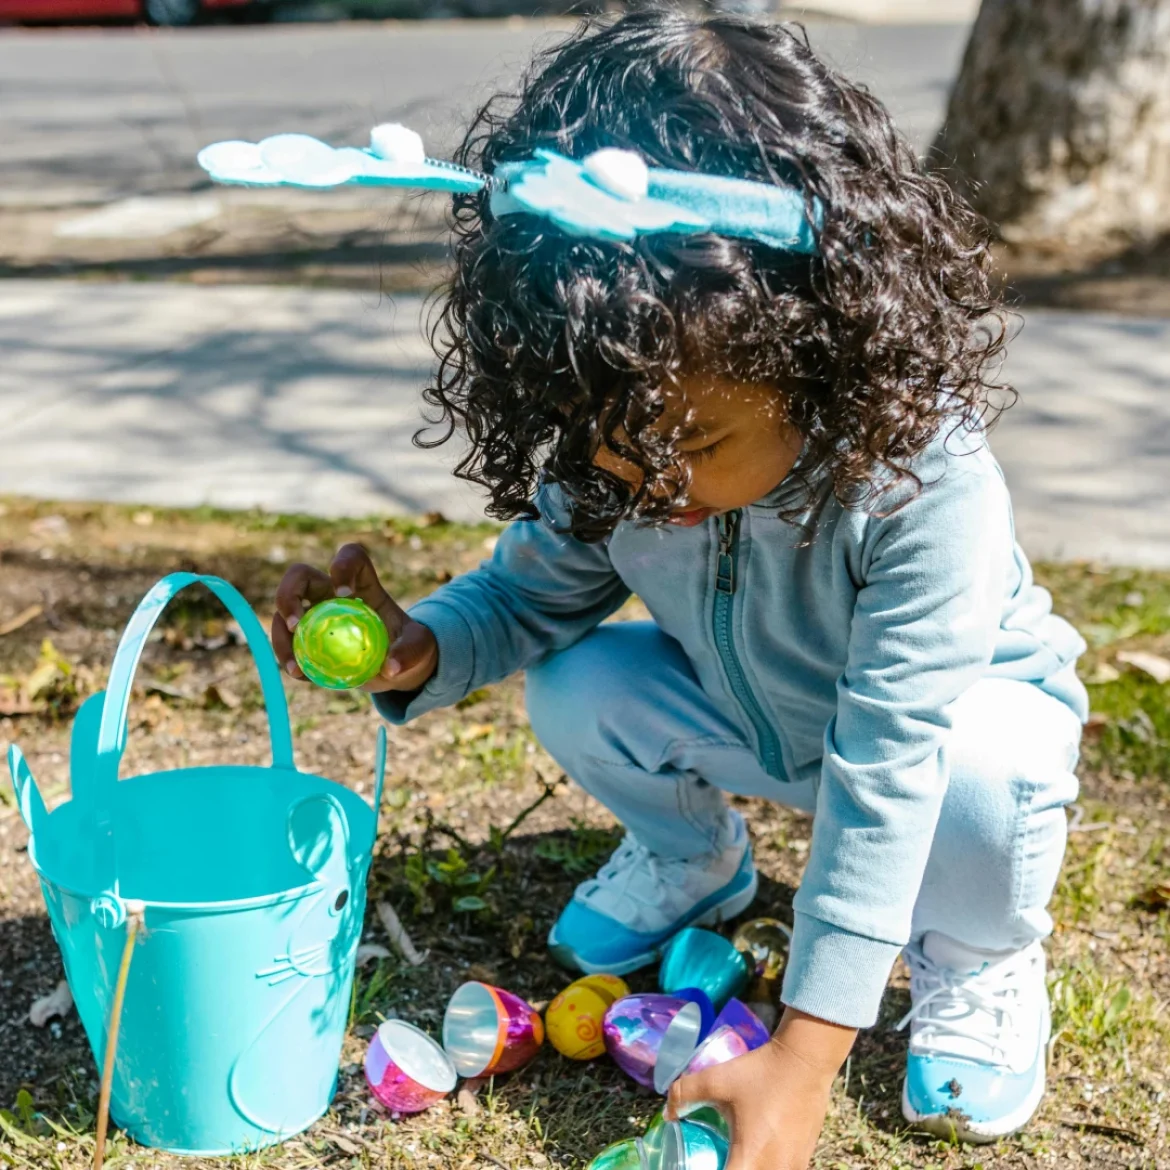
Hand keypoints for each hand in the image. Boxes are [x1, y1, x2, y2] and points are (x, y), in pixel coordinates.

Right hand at [272, 543, 438, 692]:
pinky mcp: (307, 640)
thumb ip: (410, 652)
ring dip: (281, 635)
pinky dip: (287, 658)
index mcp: (363, 584)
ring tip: (294, 666)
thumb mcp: (420, 648)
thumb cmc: (410, 647)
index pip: (351, 558)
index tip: (344, 592)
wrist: (397, 667)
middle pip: (300, 576)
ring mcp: (315, 615)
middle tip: (296, 624)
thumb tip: (390, 668)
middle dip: (288, 593)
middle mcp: (333, 594)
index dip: (343, 565)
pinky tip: (299, 675)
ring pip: (284, 613)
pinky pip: (288, 644)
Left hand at [666, 1009, 855, 1169]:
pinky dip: (762, 1167)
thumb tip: (668, 1112)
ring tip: (733, 1157)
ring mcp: (793, 1169)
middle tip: (713, 1157)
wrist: (805, 1061)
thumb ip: (686, 1092)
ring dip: (746, 1169)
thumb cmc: (762, 1072)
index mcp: (750, 1158)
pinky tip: (753, 1154)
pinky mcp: (804, 1161)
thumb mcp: (718, 1078)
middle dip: (728, 1169)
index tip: (698, 1161)